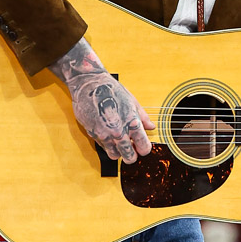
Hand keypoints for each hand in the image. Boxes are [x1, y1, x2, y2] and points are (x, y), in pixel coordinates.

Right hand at [50, 37, 152, 163]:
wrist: (88, 84)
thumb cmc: (111, 89)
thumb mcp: (132, 101)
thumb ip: (143, 117)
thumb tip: (151, 127)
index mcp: (132, 122)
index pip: (144, 147)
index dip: (144, 149)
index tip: (142, 147)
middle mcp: (119, 131)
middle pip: (130, 157)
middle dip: (132, 156)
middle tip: (132, 151)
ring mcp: (105, 135)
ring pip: (115, 156)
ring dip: (118, 152)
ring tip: (119, 142)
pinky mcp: (93, 134)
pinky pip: (103, 147)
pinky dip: (107, 144)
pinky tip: (108, 134)